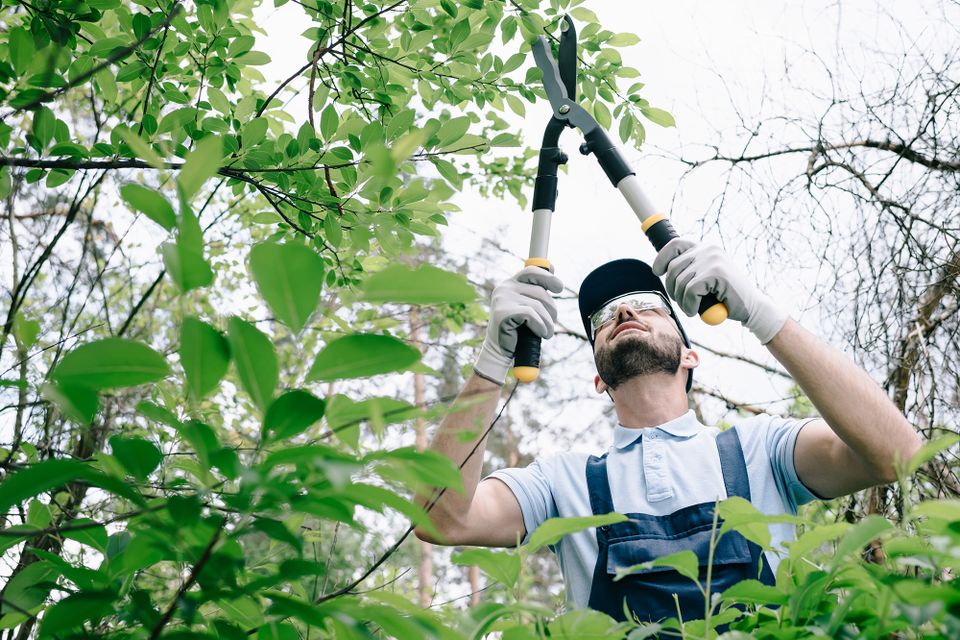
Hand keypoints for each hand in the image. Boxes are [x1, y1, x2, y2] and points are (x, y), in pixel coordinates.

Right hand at [474, 266, 563, 384]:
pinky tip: (542, 334)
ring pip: (538, 306)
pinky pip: (532, 315)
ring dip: (548, 322)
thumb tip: (552, 267)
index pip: (531, 271)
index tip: (559, 288)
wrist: (500, 351)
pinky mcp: (503, 312)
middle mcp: (504, 288)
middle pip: (540, 292)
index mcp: (510, 283)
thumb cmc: (517, 329)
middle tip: (553, 321)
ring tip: (548, 332)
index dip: (548, 278)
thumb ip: (536, 289)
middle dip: (552, 309)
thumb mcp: (528, 306)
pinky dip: (541, 326)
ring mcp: (502, 299)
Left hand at [652, 238, 786, 343]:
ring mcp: (713, 259)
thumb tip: (663, 269)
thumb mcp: (705, 277)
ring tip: (691, 308)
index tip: (657, 272)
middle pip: (673, 268)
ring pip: (681, 282)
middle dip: (672, 289)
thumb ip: (691, 269)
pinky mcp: (717, 273)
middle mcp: (708, 249)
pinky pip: (690, 291)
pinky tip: (696, 311)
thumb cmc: (725, 296)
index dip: (662, 258)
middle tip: (682, 301)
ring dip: (682, 301)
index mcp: (705, 248)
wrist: (751, 307)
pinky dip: (689, 305)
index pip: (675, 244)